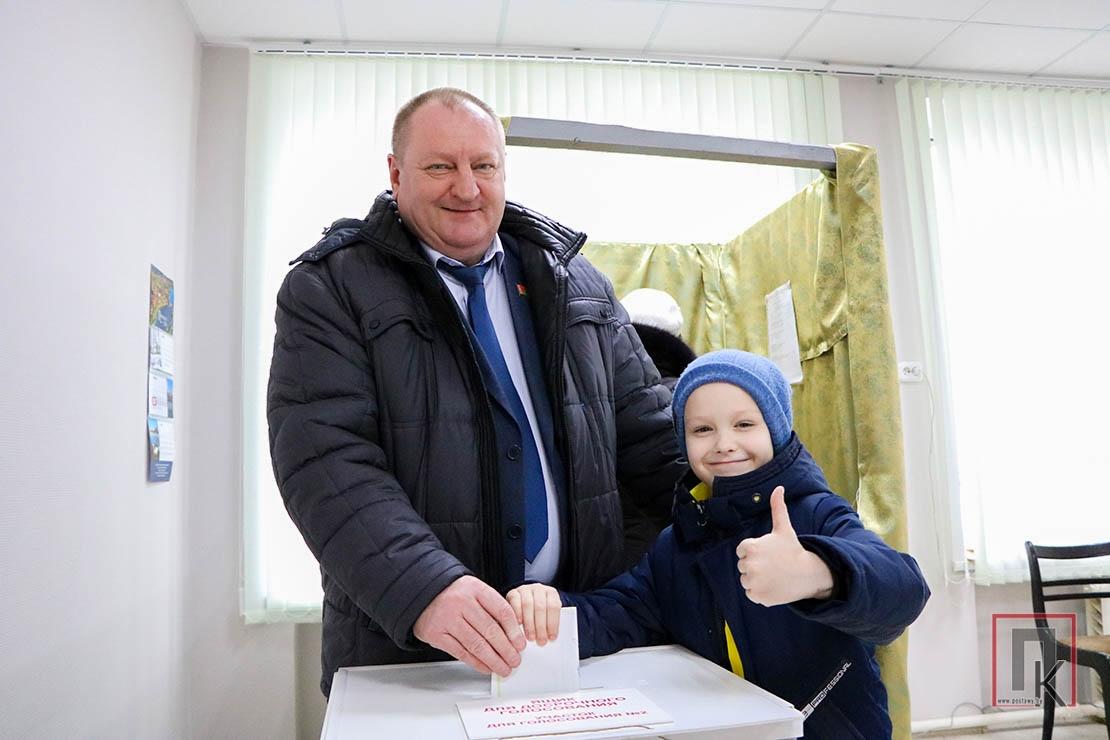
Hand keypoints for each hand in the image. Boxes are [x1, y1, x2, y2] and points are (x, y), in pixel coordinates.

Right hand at [412, 575, 526, 676]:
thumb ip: (492, 608)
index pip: (501, 611)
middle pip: (490, 631)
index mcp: (476, 590)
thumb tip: (513, 634)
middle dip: (506, 650)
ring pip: (476, 645)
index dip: (514, 631)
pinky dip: (476, 663)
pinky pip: (461, 652)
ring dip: (493, 660)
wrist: (423, 591)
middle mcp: (462, 603)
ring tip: (504, 668)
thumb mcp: (476, 591)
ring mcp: (448, 619)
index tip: (521, 644)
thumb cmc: (454, 593)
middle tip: (515, 660)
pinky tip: (486, 667)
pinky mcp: (436, 634)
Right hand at [506, 584, 560, 645]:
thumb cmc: (539, 613)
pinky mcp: (513, 593)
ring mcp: (525, 589)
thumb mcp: (547, 615)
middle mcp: (538, 589)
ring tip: (530, 637)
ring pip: (527, 605)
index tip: (552, 637)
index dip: (553, 623)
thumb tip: (551, 638)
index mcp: (551, 593)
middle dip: (541, 626)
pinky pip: (515, 602)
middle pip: (540, 607)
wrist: (525, 601)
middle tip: (540, 641)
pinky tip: (519, 625)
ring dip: (529, 623)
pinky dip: (517, 614)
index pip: (554, 606)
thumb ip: (549, 623)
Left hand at [735, 486, 834, 606]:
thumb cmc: (793, 550)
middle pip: (743, 566)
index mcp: (749, 547)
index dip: (756, 552)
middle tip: (774, 565)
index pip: (742, 551)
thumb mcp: (783, 528)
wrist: (808, 574)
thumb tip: (778, 487)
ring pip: (747, 581)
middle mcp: (748, 565)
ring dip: (758, 580)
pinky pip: (752, 594)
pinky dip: (761, 593)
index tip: (770, 553)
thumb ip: (777, 507)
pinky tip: (774, 586)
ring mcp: (752, 582)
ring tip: (774, 575)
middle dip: (756, 566)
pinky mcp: (757, 596)